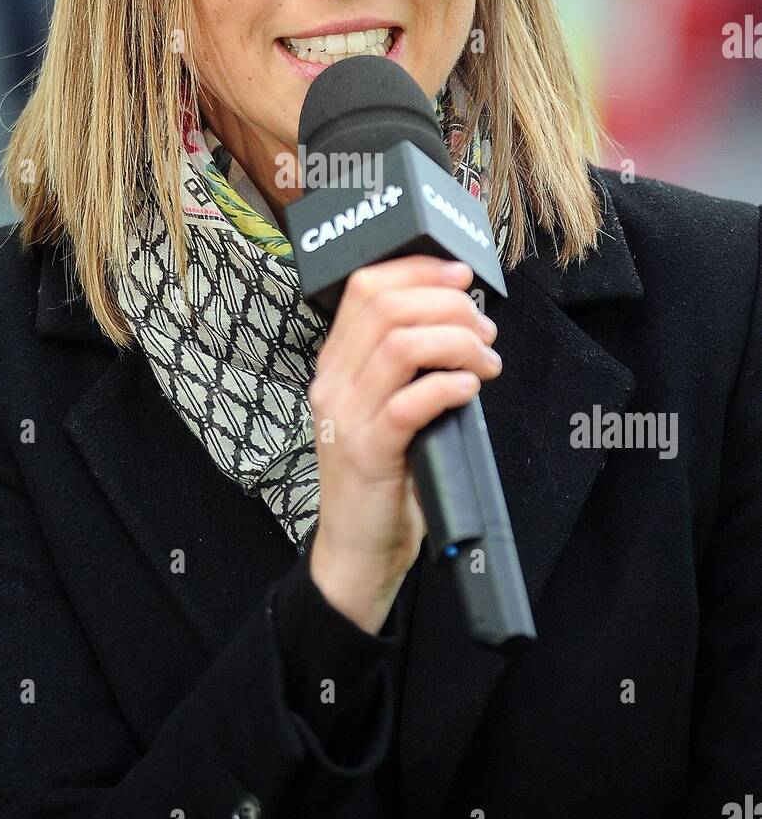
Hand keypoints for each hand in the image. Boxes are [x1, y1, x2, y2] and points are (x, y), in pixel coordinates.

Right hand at [307, 255, 501, 630]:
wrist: (357, 548)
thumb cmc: (385, 475)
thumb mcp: (385, 406)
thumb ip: (406, 365)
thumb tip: (460, 320)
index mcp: (336, 363)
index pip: (365, 287)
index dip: (418, 270)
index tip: (460, 275)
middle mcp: (333, 382)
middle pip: (386, 306)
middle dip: (447, 305)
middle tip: (483, 329)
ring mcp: (345, 417)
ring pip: (400, 345)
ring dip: (457, 343)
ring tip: (485, 362)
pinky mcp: (369, 453)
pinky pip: (411, 402)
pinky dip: (449, 386)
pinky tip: (469, 390)